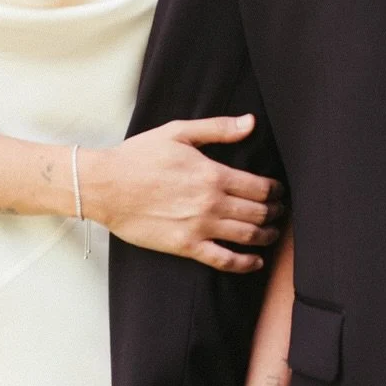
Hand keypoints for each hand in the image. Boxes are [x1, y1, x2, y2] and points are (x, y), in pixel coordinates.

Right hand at [85, 115, 283, 272]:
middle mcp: (211, 203)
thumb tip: (250, 122)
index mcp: (213, 174)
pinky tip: (254, 261)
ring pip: (247, 236)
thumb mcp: (179, 132)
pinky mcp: (186, 246)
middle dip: (275, 212)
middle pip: (258, 212)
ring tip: (272, 233)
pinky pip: (224, 260)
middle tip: (280, 212)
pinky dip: (244, 263)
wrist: (106, 186)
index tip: (279, 192)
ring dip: (266, 235)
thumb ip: (218, 128)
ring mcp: (199, 227)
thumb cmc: (139, 156)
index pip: (260, 187)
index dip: (276, 191)